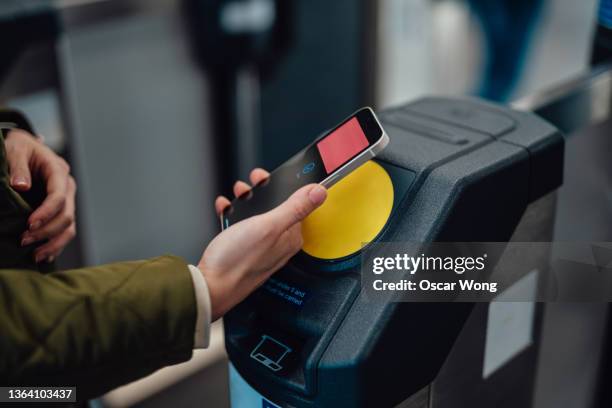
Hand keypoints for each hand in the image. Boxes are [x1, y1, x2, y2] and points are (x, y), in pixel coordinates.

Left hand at [4, 129, 76, 262]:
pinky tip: (43, 256)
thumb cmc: (20, 148)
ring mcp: (67, 200)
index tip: (28, 225)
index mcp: (58, 171)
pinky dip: (56, 245)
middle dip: (46, 231)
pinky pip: (65, 231)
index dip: (46, 213)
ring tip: (34, 256)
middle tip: (23, 241)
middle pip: (66, 216)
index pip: (58, 196)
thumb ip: (18, 166)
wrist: (25, 149)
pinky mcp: (61, 210)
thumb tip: (21, 186)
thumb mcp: (15, 149)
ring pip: (69, 227)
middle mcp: (67, 188)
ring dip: (53, 243)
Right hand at [198, 168, 326, 319]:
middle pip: (276, 208)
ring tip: (237, 194)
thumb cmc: (238, 261)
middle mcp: (278, 242)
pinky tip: (226, 209)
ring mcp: (260, 246)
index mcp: (290, 237)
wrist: (210, 286)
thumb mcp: (269, 226)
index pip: (298, 205)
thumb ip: (295, 208)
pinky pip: (241, 225)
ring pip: (257, 214)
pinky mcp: (243, 249)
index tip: (273, 177)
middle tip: (251, 183)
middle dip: (263, 192)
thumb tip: (320, 192)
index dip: (286, 188)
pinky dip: (234, 214)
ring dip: (247, 200)